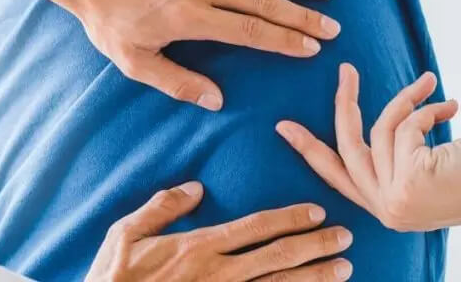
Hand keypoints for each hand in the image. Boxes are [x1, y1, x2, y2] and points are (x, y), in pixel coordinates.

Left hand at [14, 0, 339, 109]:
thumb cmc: (108, 18)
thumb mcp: (133, 60)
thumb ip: (177, 82)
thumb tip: (217, 100)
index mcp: (189, 17)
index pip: (248, 31)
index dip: (283, 41)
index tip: (312, 49)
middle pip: (262, 2)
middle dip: (301, 16)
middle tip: (332, 28)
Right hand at [86, 182, 353, 281]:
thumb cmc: (113, 278)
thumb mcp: (125, 234)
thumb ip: (162, 207)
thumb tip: (196, 187)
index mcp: (198, 247)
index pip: (254, 228)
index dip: (289, 219)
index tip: (317, 211)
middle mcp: (218, 275)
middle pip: (278, 258)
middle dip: (315, 247)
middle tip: (347, 237)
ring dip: (314, 278)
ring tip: (344, 270)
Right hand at [275, 64, 460, 231]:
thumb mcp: (430, 163)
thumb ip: (401, 152)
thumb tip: (381, 123)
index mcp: (391, 210)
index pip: (340, 177)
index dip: (310, 150)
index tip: (284, 127)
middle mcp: (388, 212)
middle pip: (346, 148)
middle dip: (343, 105)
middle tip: (344, 70)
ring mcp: (396, 202)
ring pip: (379, 132)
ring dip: (407, 100)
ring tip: (431, 84)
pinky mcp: (407, 185)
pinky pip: (402, 128)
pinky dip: (424, 110)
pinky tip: (452, 108)